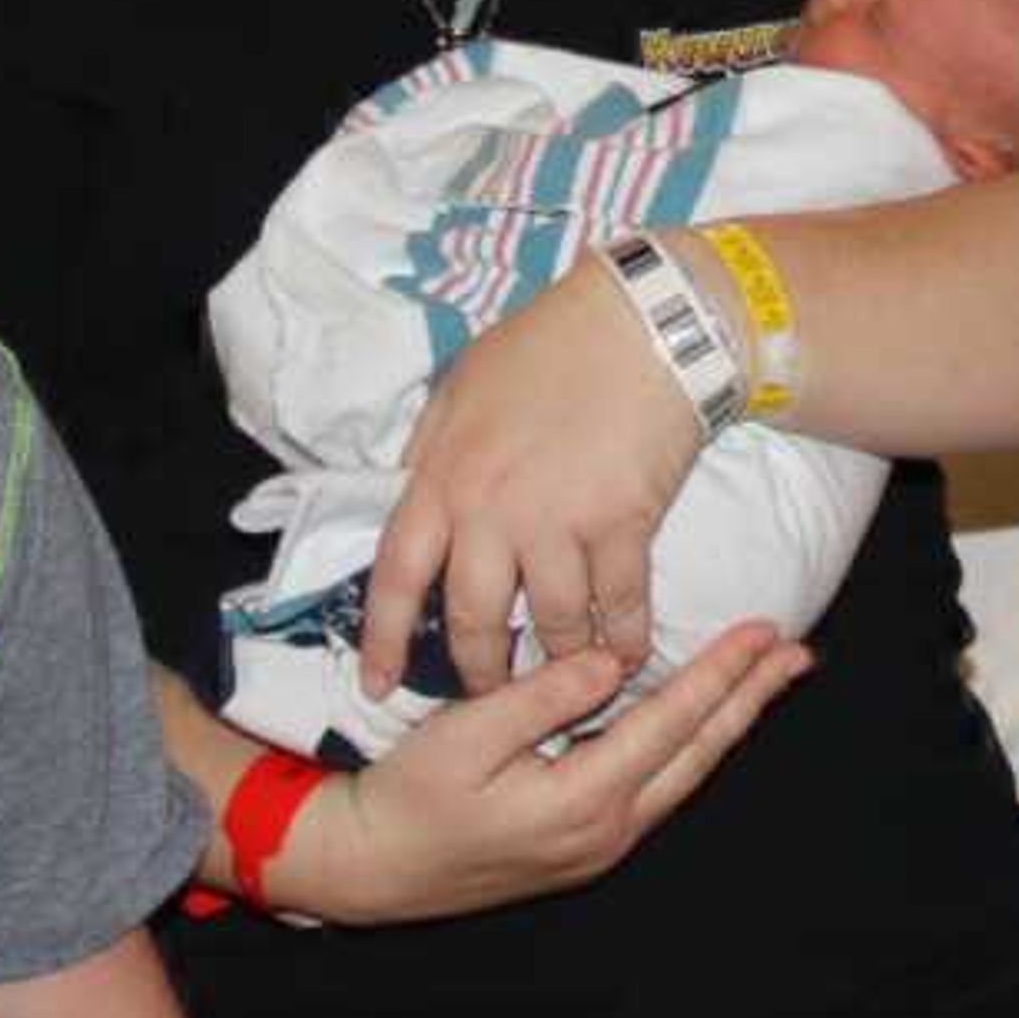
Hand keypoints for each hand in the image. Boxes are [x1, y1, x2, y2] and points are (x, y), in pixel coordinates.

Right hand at [288, 622, 811, 925]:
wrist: (373, 869)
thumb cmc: (410, 796)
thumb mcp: (467, 734)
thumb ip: (544, 695)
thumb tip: (614, 660)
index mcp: (583, 799)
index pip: (672, 722)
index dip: (722, 673)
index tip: (764, 632)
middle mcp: (607, 830)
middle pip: (699, 754)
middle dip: (751, 700)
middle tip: (798, 654)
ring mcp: (600, 845)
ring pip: (685, 776)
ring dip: (728, 725)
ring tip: (764, 684)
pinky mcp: (584, 846)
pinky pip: (658, 789)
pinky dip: (691, 748)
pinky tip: (700, 726)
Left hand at [362, 259, 707, 700]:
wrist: (640, 325)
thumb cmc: (548, 346)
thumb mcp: (461, 387)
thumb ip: (430, 450)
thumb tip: (410, 495)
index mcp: (440, 477)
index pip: (396, 576)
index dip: (384, 639)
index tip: (378, 687)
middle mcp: (490, 511)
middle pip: (475, 621)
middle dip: (484, 671)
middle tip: (494, 692)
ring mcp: (557, 522)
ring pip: (553, 625)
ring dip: (564, 661)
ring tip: (574, 676)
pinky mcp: (621, 525)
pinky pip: (620, 607)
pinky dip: (627, 639)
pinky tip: (630, 654)